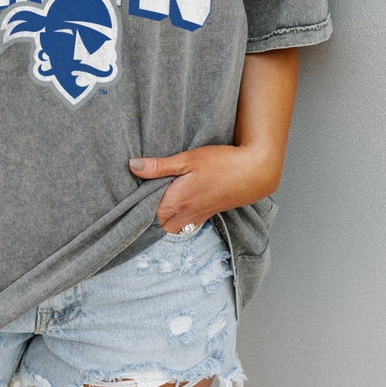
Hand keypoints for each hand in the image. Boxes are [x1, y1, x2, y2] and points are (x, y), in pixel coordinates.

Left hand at [129, 144, 280, 233]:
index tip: (133, 190)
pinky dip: (176, 220)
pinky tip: (176, 205)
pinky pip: (183, 227)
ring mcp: (195, 219)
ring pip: (168, 227)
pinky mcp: (205, 217)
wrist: (253, 173)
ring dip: (162, 216)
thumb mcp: (187, 159)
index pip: (144, 211)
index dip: (137, 201)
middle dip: (147, 212)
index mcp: (175, 202)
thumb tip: (133, 166)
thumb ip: (159, 166)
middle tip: (144, 192)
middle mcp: (183, 216)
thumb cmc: (221, 164)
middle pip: (155, 222)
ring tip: (158, 198)